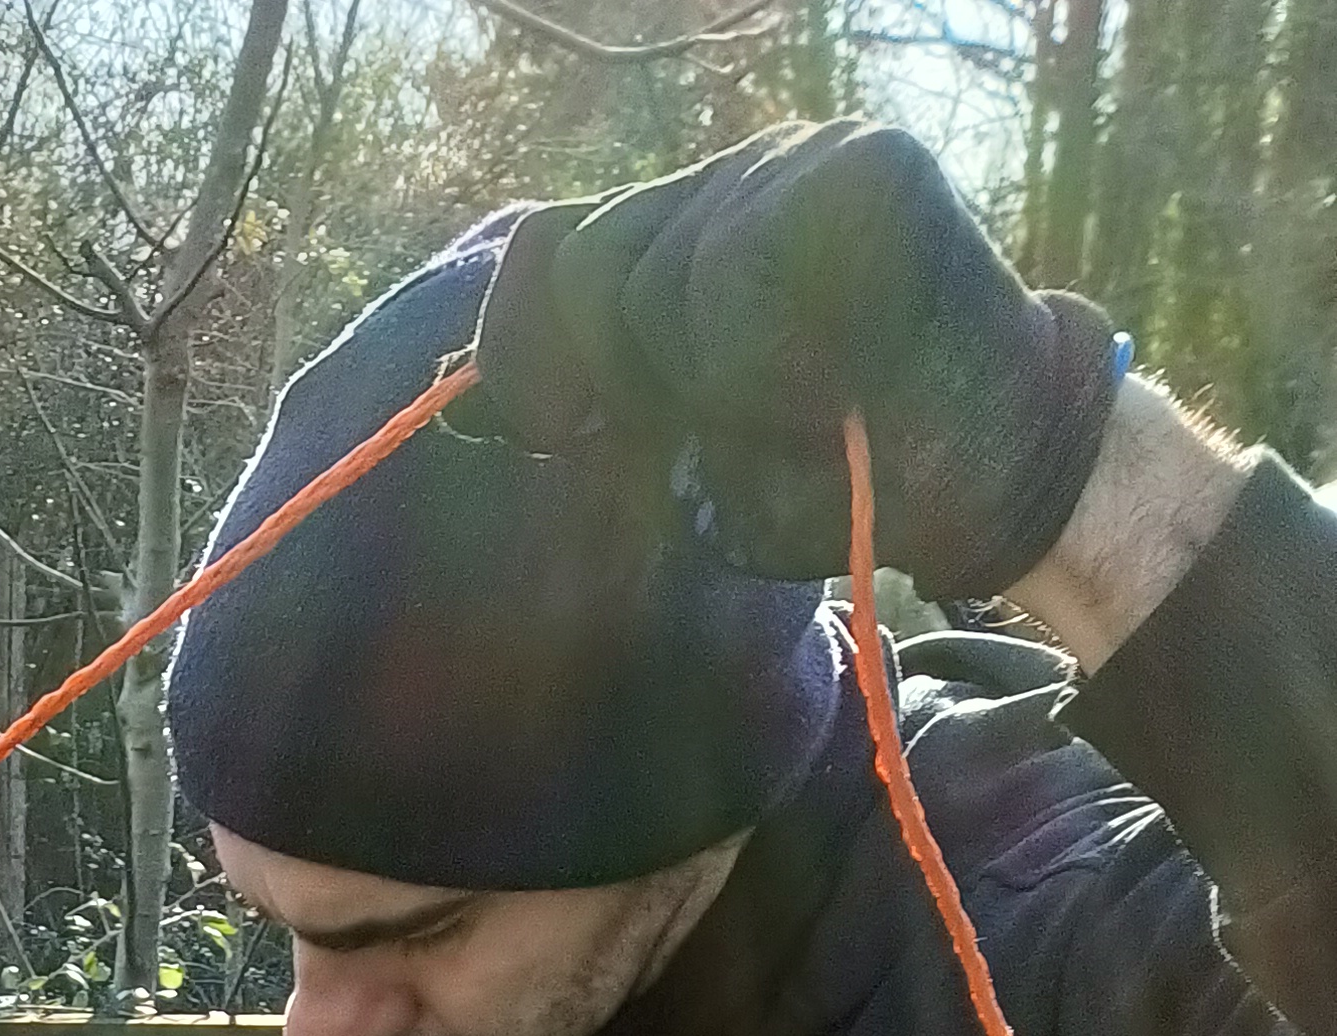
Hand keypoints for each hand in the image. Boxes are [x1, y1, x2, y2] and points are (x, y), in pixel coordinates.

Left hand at [473, 124, 1123, 605]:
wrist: (981, 476)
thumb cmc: (832, 476)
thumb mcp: (681, 454)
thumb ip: (591, 413)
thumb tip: (454, 396)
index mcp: (678, 241)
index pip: (543, 251)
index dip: (520, 352)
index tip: (564, 436)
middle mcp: (728, 182)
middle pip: (581, 262)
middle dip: (623, 384)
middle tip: (717, 429)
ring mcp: (793, 160)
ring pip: (656, 278)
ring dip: (709, 383)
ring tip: (796, 402)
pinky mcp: (859, 165)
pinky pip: (735, 272)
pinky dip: (765, 362)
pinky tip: (835, 377)